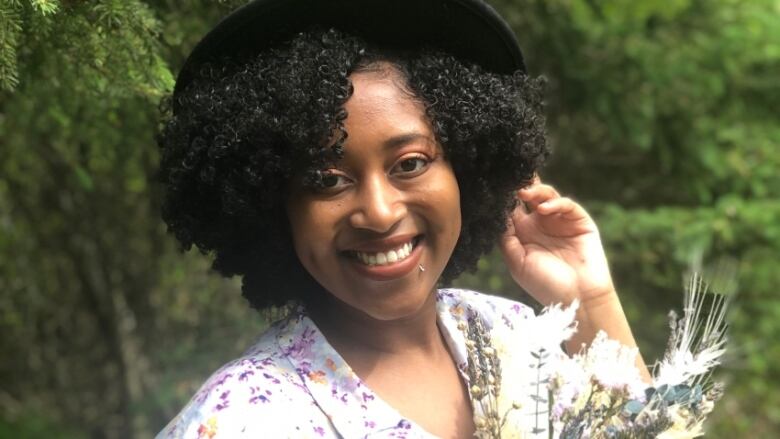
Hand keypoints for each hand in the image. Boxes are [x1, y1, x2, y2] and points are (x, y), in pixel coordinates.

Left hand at [498, 178, 614, 305]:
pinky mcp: (579, 220)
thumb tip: (496, 215)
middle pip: (527, 196)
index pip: (510, 209)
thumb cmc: (544, 285)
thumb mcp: (517, 263)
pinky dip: (555, 203)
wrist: (577, 298)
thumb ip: (506, 239)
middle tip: (509, 178)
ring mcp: (559, 220)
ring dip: (535, 190)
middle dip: (519, 185)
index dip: (503, 198)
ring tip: (524, 192)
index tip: (493, 188)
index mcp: (522, 233)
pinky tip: (543, 209)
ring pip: (546, 195)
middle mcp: (539, 223)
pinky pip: (566, 205)